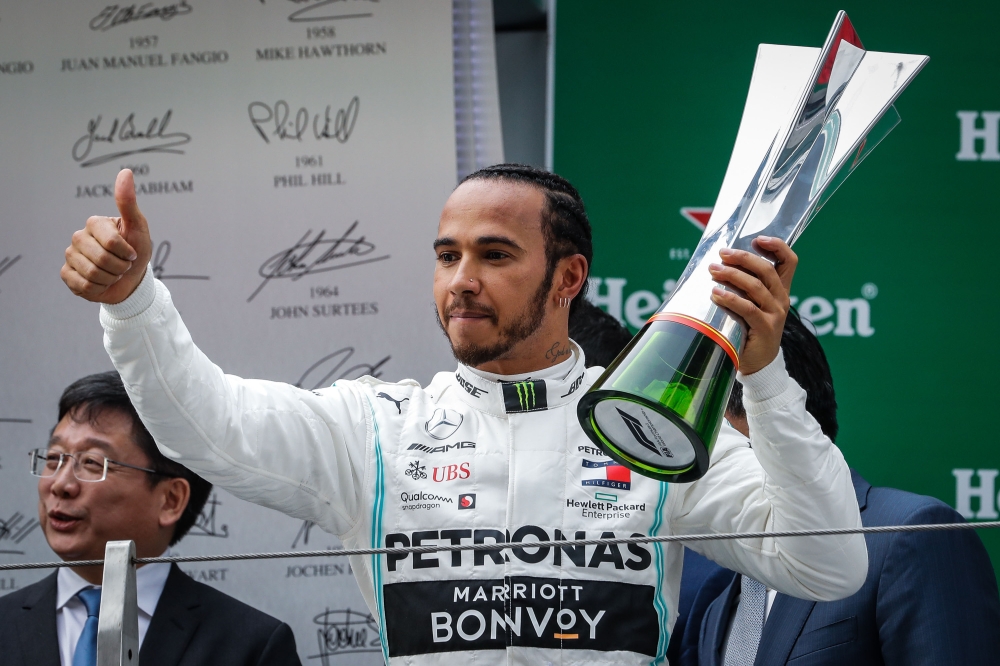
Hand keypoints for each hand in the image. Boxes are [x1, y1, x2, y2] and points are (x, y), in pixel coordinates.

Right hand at [61, 169, 151, 303]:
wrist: (130, 280)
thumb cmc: (136, 251)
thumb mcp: (138, 227)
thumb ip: (128, 202)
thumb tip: (126, 171)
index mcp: (95, 223)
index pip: (112, 243)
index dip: (127, 253)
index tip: (132, 253)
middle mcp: (78, 237)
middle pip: (101, 260)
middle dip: (120, 268)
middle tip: (123, 265)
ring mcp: (70, 256)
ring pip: (92, 274)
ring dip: (110, 279)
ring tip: (113, 273)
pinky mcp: (66, 274)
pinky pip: (82, 285)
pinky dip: (98, 289)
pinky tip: (100, 283)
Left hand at [708, 237, 797, 374]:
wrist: (758, 364)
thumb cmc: (749, 330)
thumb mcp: (751, 304)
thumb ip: (743, 287)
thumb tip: (718, 264)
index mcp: (780, 290)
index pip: (789, 261)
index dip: (777, 246)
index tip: (758, 239)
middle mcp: (781, 299)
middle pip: (766, 269)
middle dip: (742, 258)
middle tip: (722, 254)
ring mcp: (775, 314)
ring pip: (756, 286)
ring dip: (731, 275)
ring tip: (713, 271)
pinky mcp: (766, 328)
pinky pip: (748, 308)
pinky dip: (730, 298)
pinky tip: (716, 293)